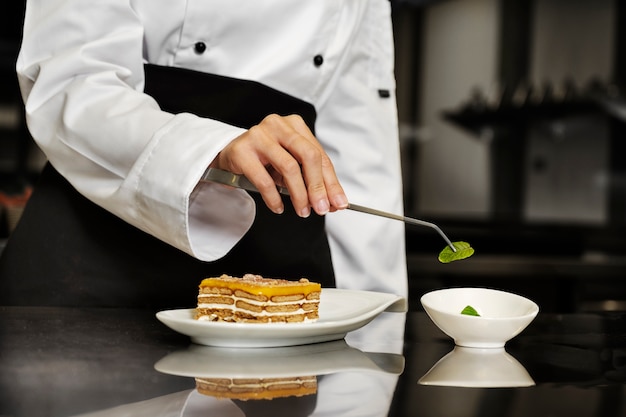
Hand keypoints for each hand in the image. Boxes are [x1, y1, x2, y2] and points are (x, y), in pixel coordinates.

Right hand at [211, 114, 348, 216]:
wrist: (231, 154)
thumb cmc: (265, 159)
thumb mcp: (291, 164)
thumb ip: (311, 179)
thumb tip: (331, 202)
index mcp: (296, 126)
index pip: (320, 155)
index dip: (331, 182)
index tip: (338, 202)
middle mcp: (279, 125)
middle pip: (308, 156)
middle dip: (318, 186)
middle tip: (321, 208)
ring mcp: (259, 135)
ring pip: (289, 167)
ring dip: (299, 194)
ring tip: (302, 210)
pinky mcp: (242, 150)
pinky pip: (264, 179)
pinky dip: (274, 197)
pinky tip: (279, 207)